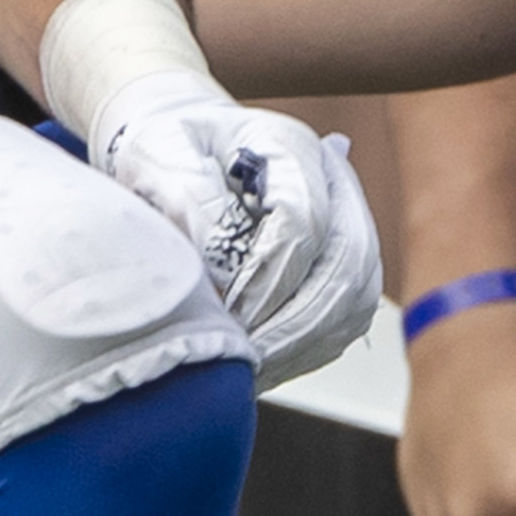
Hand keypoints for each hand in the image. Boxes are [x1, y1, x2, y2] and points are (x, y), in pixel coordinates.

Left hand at [93, 76, 384, 383]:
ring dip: (303, 343)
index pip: (303, 222)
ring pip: (355, 300)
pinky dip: (307, 351)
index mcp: (294, 149)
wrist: (183, 158)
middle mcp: (336, 188)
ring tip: (251, 366)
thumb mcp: (160, 160)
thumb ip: (191, 204)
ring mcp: (349, 231)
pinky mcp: (345, 275)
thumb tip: (227, 274)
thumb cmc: (169, 153)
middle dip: (293, 320)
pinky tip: (263, 364)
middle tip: (243, 353)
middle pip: (346, 265)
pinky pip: (345, 323)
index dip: (268, 275)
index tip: (227, 311)